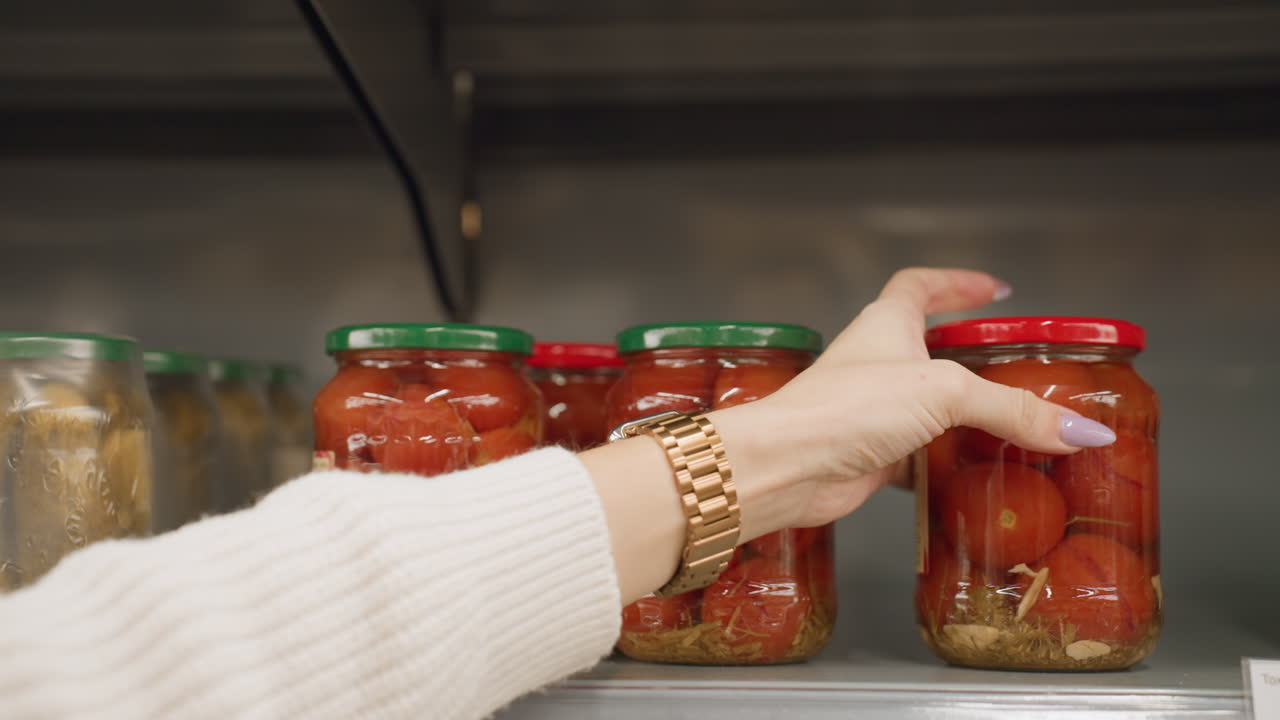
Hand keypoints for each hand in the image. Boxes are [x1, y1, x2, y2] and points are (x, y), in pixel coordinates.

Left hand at [710, 267, 1116, 539]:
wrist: (787, 467)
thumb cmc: (843, 408)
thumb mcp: (944, 393)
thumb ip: (1014, 409)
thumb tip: (1081, 430)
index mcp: (888, 325)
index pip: (922, 286)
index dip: (958, 282)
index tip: (996, 289)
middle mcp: (878, 364)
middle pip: (932, 350)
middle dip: (975, 358)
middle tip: (1020, 369)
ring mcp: (873, 411)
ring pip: (931, 409)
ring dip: (969, 418)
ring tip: (1018, 428)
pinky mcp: (872, 456)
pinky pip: (922, 458)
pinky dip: (951, 466)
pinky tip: (981, 478)